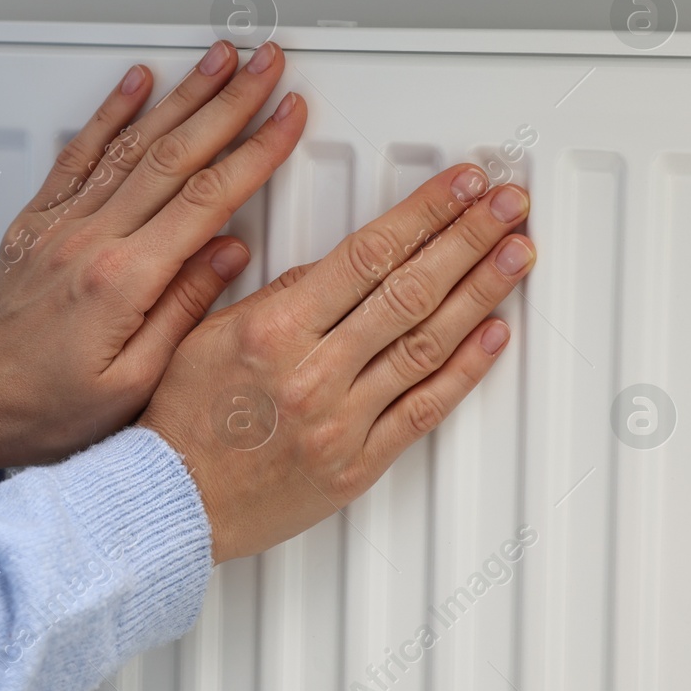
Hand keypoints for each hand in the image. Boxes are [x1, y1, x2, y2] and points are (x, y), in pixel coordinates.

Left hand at [0, 41, 305, 470]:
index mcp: (124, 280)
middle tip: (266, 64)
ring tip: (218, 58)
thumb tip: (232, 251)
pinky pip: (78, 154)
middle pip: (175, 154)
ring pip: (131, 143)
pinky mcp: (38, 223)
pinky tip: (136, 83)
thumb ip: (186, 310)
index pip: (207, 198)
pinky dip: (110, 113)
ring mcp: (61, 225)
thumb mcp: (137, 383)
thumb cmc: (53, 410)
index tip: (288, 117)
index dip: (255, 150)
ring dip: (181, 95)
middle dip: (229, 102)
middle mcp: (91, 239)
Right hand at [137, 165, 534, 563]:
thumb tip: (328, 266)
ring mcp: (341, 420)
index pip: (367, 254)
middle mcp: (313, 372)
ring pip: (427, 344)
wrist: (174, 504)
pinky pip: (423, 410)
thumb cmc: (181, 420)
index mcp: (274, 331)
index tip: (459, 186)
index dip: (424, 213)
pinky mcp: (358, 463)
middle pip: (410, 290)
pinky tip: (494, 334)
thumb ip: (271, 295)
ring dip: (481, 293)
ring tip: (516, 255)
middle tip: (507, 204)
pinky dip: (465, 369)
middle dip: (468, 238)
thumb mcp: (205, 334)